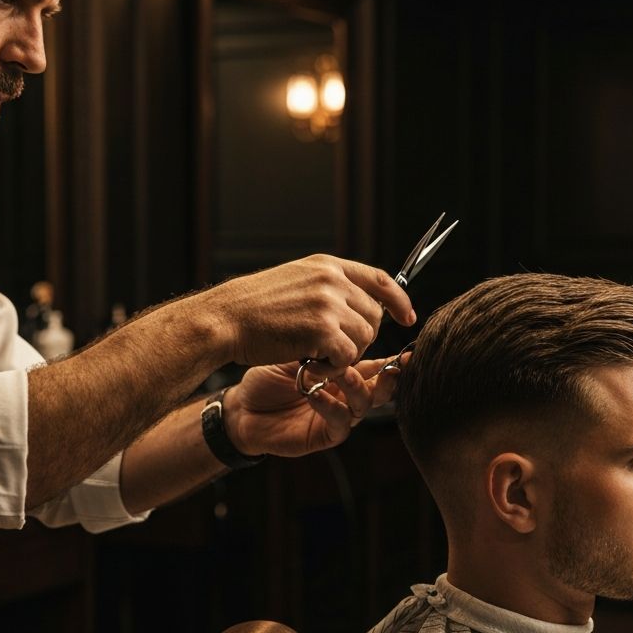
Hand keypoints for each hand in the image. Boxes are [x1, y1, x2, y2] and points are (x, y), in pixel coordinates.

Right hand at [208, 255, 414, 372]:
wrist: (225, 319)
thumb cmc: (253, 307)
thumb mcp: (295, 280)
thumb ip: (327, 285)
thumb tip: (360, 300)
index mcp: (327, 265)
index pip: (380, 280)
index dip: (398, 301)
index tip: (408, 317)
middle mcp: (332, 280)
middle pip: (373, 316)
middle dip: (360, 337)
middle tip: (331, 347)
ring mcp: (328, 304)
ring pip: (364, 338)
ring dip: (345, 353)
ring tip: (315, 352)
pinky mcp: (322, 330)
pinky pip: (348, 356)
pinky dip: (333, 366)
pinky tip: (311, 361)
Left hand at [224, 356, 404, 457]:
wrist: (244, 405)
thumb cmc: (270, 376)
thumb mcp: (298, 352)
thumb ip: (324, 344)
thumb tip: (349, 323)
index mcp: (346, 372)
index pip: (378, 364)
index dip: (396, 360)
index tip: (409, 351)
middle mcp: (347, 394)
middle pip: (381, 388)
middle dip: (390, 377)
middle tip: (392, 366)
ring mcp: (339, 414)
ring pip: (363, 404)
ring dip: (356, 386)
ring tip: (340, 372)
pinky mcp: (325, 434)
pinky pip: (340, 421)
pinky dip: (331, 406)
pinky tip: (315, 393)